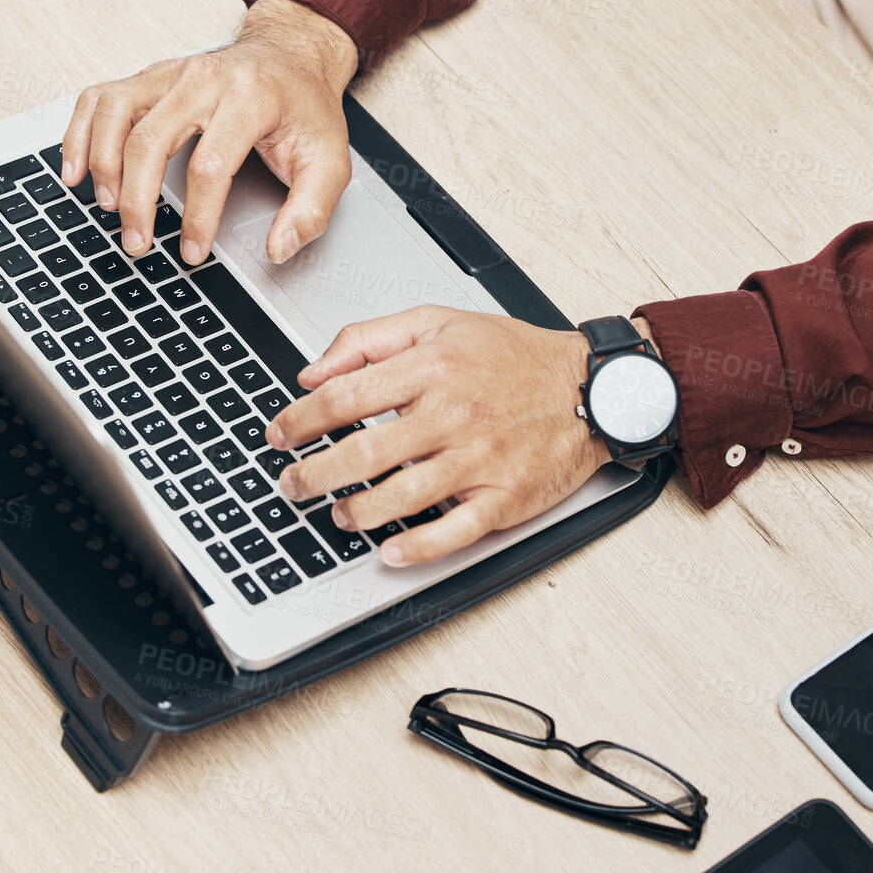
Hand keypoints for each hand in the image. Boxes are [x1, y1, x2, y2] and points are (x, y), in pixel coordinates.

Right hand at [59, 0, 359, 264]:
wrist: (290, 56)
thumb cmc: (304, 108)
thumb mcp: (331, 160)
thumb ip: (311, 210)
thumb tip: (279, 249)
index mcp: (250, 97)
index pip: (210, 165)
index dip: (197, 217)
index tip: (193, 250)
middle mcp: (203, 78)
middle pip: (151, 140)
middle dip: (138, 201)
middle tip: (138, 242)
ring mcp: (170, 73)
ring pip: (115, 114)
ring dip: (102, 166)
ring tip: (109, 208)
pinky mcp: (148, 76)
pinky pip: (99, 99)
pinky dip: (79, 134)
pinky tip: (76, 170)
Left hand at [265, 306, 617, 566]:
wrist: (593, 387)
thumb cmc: (516, 356)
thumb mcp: (439, 323)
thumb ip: (370, 339)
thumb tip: (314, 370)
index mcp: (433, 368)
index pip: (346, 397)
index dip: (301, 420)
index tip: (280, 434)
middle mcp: (454, 414)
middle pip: (364, 453)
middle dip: (314, 474)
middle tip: (291, 485)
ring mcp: (480, 460)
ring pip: (402, 496)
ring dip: (357, 512)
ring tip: (337, 514)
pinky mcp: (506, 496)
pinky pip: (455, 530)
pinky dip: (417, 546)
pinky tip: (390, 551)